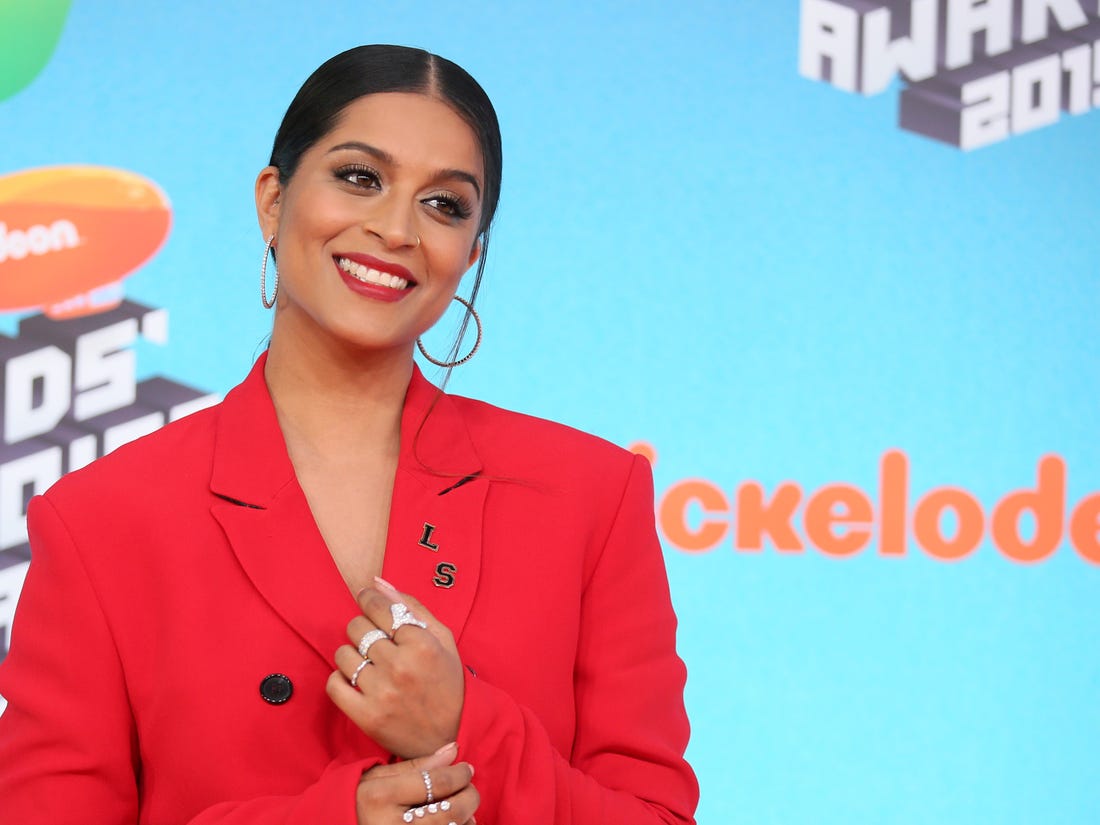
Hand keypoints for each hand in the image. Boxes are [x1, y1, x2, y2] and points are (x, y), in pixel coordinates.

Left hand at [328, 578, 465, 757]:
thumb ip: (412, 606)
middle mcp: (400, 666)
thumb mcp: (443, 640)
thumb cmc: (447, 684)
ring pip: (343, 654)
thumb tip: (377, 582)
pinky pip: (334, 684)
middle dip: (363, 628)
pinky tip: (357, 681)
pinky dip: (340, 679)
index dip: (368, 599)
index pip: (379, 608)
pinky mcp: (366, 716)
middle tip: (374, 640)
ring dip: (352, 654)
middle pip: (357, 628)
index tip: (365, 598)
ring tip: (368, 663)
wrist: (447, 738)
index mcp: (422, 644)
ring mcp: (381, 693)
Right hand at [356, 742, 477, 824]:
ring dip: (467, 818)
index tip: (467, 768)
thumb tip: (454, 750)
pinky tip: (456, 823)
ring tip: (464, 806)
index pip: (436, 782)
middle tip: (470, 787)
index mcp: (381, 796)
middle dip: (469, 796)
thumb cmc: (357, 801)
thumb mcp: (378, 777)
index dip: (460, 774)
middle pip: (450, 811)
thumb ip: (416, 765)